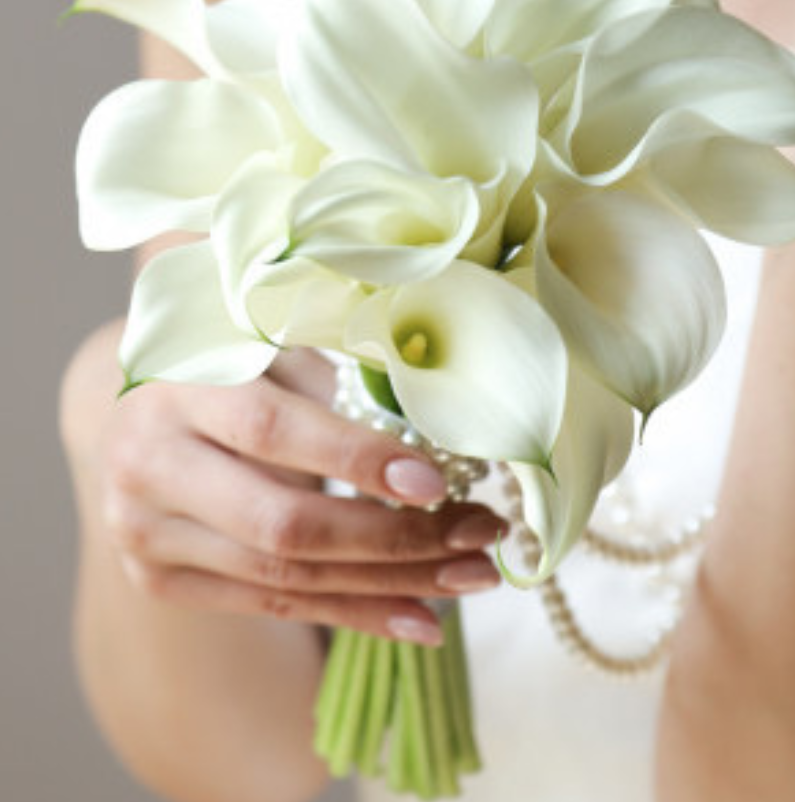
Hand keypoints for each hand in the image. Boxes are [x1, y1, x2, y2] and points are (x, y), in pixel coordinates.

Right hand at [95, 348, 505, 645]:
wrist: (145, 407)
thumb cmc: (230, 360)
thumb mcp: (274, 346)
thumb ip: (338, 385)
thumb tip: (439, 440)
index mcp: (174, 389)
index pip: (272, 431)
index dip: (356, 459)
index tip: (437, 481)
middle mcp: (147, 467)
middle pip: (283, 524)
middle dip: (396, 537)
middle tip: (480, 532)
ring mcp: (148, 535)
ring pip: (288, 575)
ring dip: (393, 582)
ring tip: (471, 574)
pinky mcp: (164, 579)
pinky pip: (275, 605)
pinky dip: (356, 612)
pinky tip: (421, 617)